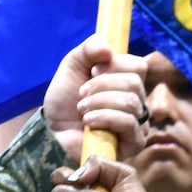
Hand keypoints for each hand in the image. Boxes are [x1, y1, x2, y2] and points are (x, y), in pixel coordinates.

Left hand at [42, 37, 148, 162]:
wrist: (53, 131)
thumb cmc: (65, 101)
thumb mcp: (72, 66)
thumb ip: (89, 49)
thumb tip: (108, 50)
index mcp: (127, 82)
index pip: (138, 66)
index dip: (115, 65)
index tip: (92, 71)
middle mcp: (137, 102)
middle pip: (134, 83)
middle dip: (102, 85)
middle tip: (82, 93)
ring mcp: (138, 124)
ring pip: (131, 102)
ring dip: (100, 102)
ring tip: (82, 109)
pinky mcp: (134, 143)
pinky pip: (129, 123)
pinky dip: (105, 117)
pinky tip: (88, 121)